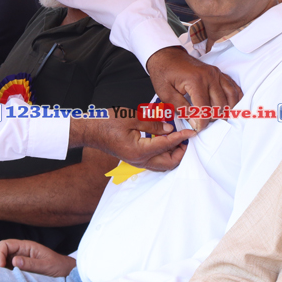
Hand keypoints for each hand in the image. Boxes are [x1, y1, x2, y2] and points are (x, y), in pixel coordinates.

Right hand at [0, 239, 75, 275]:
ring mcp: (18, 259)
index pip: (5, 244)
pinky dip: (1, 273)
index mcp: (26, 246)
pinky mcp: (18, 268)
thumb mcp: (47, 265)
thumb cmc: (59, 267)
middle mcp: (20, 251)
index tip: (0, 266)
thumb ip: (31, 263)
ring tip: (2, 276)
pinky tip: (5, 279)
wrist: (66, 272)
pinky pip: (4, 268)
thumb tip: (14, 261)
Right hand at [70, 115, 194, 171]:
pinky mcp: (135, 159)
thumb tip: (169, 128)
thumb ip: (153, 123)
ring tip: (178, 138)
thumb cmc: (107, 123)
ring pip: (163, 164)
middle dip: (181, 152)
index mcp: (139, 151)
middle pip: (169, 163)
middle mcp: (140, 160)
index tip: (191, 131)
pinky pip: (155, 161)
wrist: (90, 131)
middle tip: (186, 137)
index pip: (167, 145)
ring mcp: (137, 162)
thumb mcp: (132, 117)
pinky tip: (165, 139)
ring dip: (173, 153)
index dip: (181, 137)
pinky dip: (164, 153)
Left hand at [147, 46, 241, 129]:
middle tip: (203, 123)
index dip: (202, 123)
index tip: (197, 129)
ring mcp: (216, 73)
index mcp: (195, 81)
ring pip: (230, 97)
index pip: (204, 109)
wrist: (167, 56)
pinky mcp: (219, 73)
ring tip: (217, 119)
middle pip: (220, 105)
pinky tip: (233, 107)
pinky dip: (235, 98)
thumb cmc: (164, 73)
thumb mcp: (165, 93)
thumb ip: (181, 109)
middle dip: (212, 118)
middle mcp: (210, 76)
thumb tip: (195, 123)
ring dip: (226, 110)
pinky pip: (233, 87)